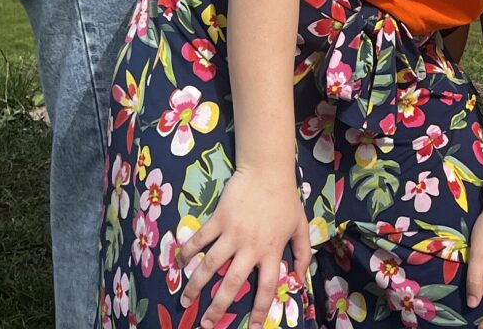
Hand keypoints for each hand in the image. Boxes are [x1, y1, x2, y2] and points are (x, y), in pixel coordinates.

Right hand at [178, 167, 309, 328]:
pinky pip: (200, 239)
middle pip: (232, 284)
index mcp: (271, 251)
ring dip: (196, 285)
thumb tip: (299, 278)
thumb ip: (302, 253)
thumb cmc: (285, 199)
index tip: (254, 328)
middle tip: (206, 325)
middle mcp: (250, 247)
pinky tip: (179, 264)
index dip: (261, 311)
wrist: (267, 170)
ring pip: (210, 265)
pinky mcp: (218, 219)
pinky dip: (187, 251)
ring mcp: (231, 233)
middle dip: (217, 308)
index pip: (266, 288)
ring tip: (185, 302)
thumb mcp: (300, 226)